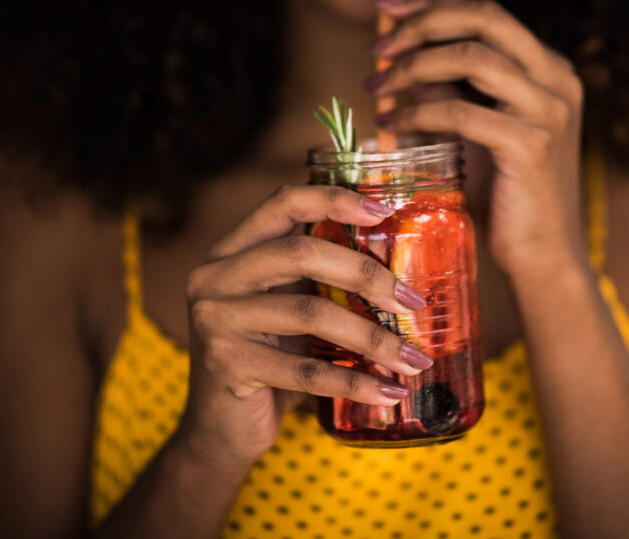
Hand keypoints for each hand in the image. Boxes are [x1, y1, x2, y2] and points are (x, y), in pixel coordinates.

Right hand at [177, 185, 432, 469]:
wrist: (220, 430)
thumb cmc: (269, 361)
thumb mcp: (288, 310)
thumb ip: (321, 281)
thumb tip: (403, 269)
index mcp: (232, 251)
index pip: (282, 202)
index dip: (334, 198)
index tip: (384, 210)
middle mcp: (215, 276)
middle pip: (302, 252)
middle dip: (367, 274)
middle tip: (413, 302)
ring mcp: (215, 320)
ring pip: (310, 312)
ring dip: (373, 338)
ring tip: (413, 358)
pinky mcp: (226, 365)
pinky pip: (306, 371)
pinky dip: (355, 382)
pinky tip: (389, 392)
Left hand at [368, 0, 587, 282]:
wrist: (542, 258)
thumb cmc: (506, 198)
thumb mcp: (475, 134)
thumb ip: (449, 95)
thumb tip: (404, 67)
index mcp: (548, 69)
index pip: (487, 13)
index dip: (431, 3)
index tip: (384, 8)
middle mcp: (556, 79)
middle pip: (484, 17)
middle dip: (421, 22)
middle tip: (376, 45)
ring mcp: (549, 110)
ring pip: (471, 57)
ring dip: (413, 66)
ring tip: (377, 87)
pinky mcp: (531, 145)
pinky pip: (461, 111)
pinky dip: (419, 113)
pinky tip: (392, 125)